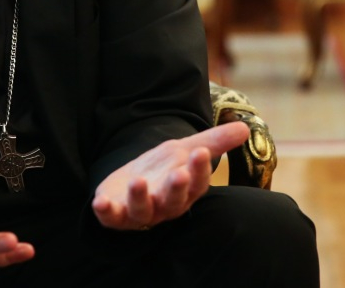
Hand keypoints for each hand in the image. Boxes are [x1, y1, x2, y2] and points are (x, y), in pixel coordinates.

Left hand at [91, 121, 249, 230]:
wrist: (132, 181)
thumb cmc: (164, 169)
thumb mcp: (185, 150)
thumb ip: (214, 141)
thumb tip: (245, 128)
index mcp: (186, 189)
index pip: (197, 182)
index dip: (199, 170)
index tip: (200, 153)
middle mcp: (166, 205)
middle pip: (174, 200)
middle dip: (176, 188)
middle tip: (179, 173)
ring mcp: (141, 212)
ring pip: (143, 210)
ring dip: (141, 197)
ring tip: (138, 181)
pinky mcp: (116, 215)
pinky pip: (111, 217)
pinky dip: (106, 211)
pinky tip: (100, 202)